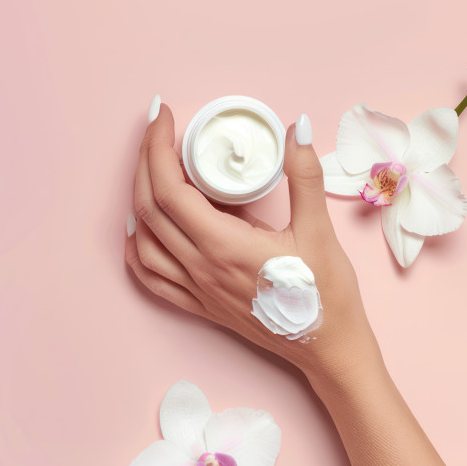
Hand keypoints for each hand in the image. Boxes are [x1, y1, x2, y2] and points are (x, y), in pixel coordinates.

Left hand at [124, 101, 378, 381]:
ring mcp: (196, 290)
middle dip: (144, 162)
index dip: (156, 147)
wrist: (327, 348)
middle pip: (148, 208)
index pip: (168, 188)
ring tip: (151, 170)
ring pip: (144, 241)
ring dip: (138, 201)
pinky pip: (151, 277)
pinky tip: (142, 230)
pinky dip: (138, 249)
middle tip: (156, 132)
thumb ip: (305, 176)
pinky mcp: (199, 306)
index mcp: (222, 246)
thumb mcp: (319, 229)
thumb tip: (298, 128)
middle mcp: (200, 269)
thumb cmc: (326, 294)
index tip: (163, 117)